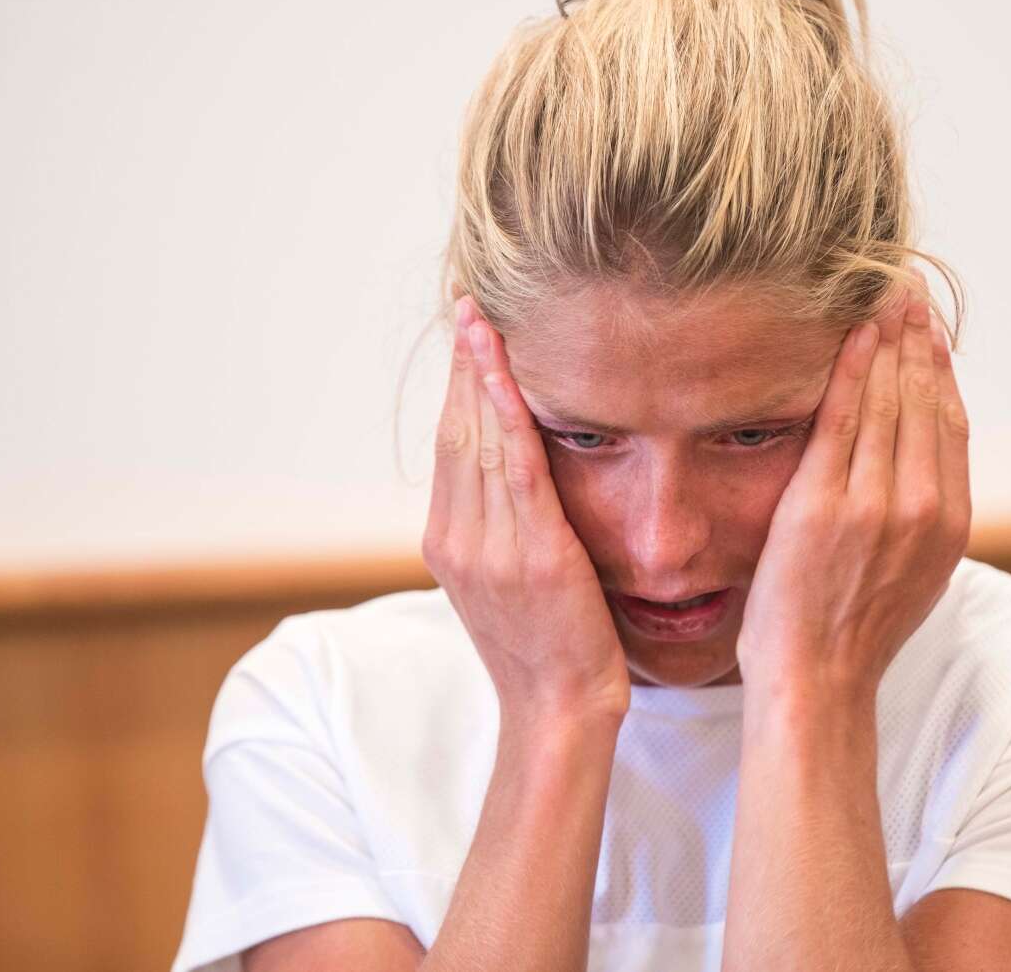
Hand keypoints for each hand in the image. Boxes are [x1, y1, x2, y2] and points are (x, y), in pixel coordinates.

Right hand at [421, 297, 630, 718]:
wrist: (560, 712)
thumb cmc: (551, 646)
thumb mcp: (511, 579)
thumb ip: (505, 524)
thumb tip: (515, 471)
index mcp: (450, 541)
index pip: (450, 442)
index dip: (456, 383)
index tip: (465, 329)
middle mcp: (459, 538)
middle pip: (456, 430)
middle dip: (461, 363)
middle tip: (468, 299)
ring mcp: (490, 548)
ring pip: (478, 440)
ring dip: (479, 373)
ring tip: (482, 315)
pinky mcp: (531, 556)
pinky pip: (515, 470)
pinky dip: (507, 415)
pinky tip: (505, 371)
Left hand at [735, 278, 971, 699]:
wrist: (818, 680)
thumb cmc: (856, 631)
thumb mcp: (916, 573)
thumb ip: (925, 517)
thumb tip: (923, 470)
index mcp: (952, 522)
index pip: (951, 422)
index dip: (940, 367)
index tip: (930, 328)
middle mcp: (924, 506)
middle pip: (924, 400)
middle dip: (917, 338)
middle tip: (907, 290)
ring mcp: (875, 503)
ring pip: (888, 401)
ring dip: (887, 341)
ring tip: (882, 297)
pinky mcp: (825, 503)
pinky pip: (841, 419)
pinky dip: (850, 371)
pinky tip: (853, 335)